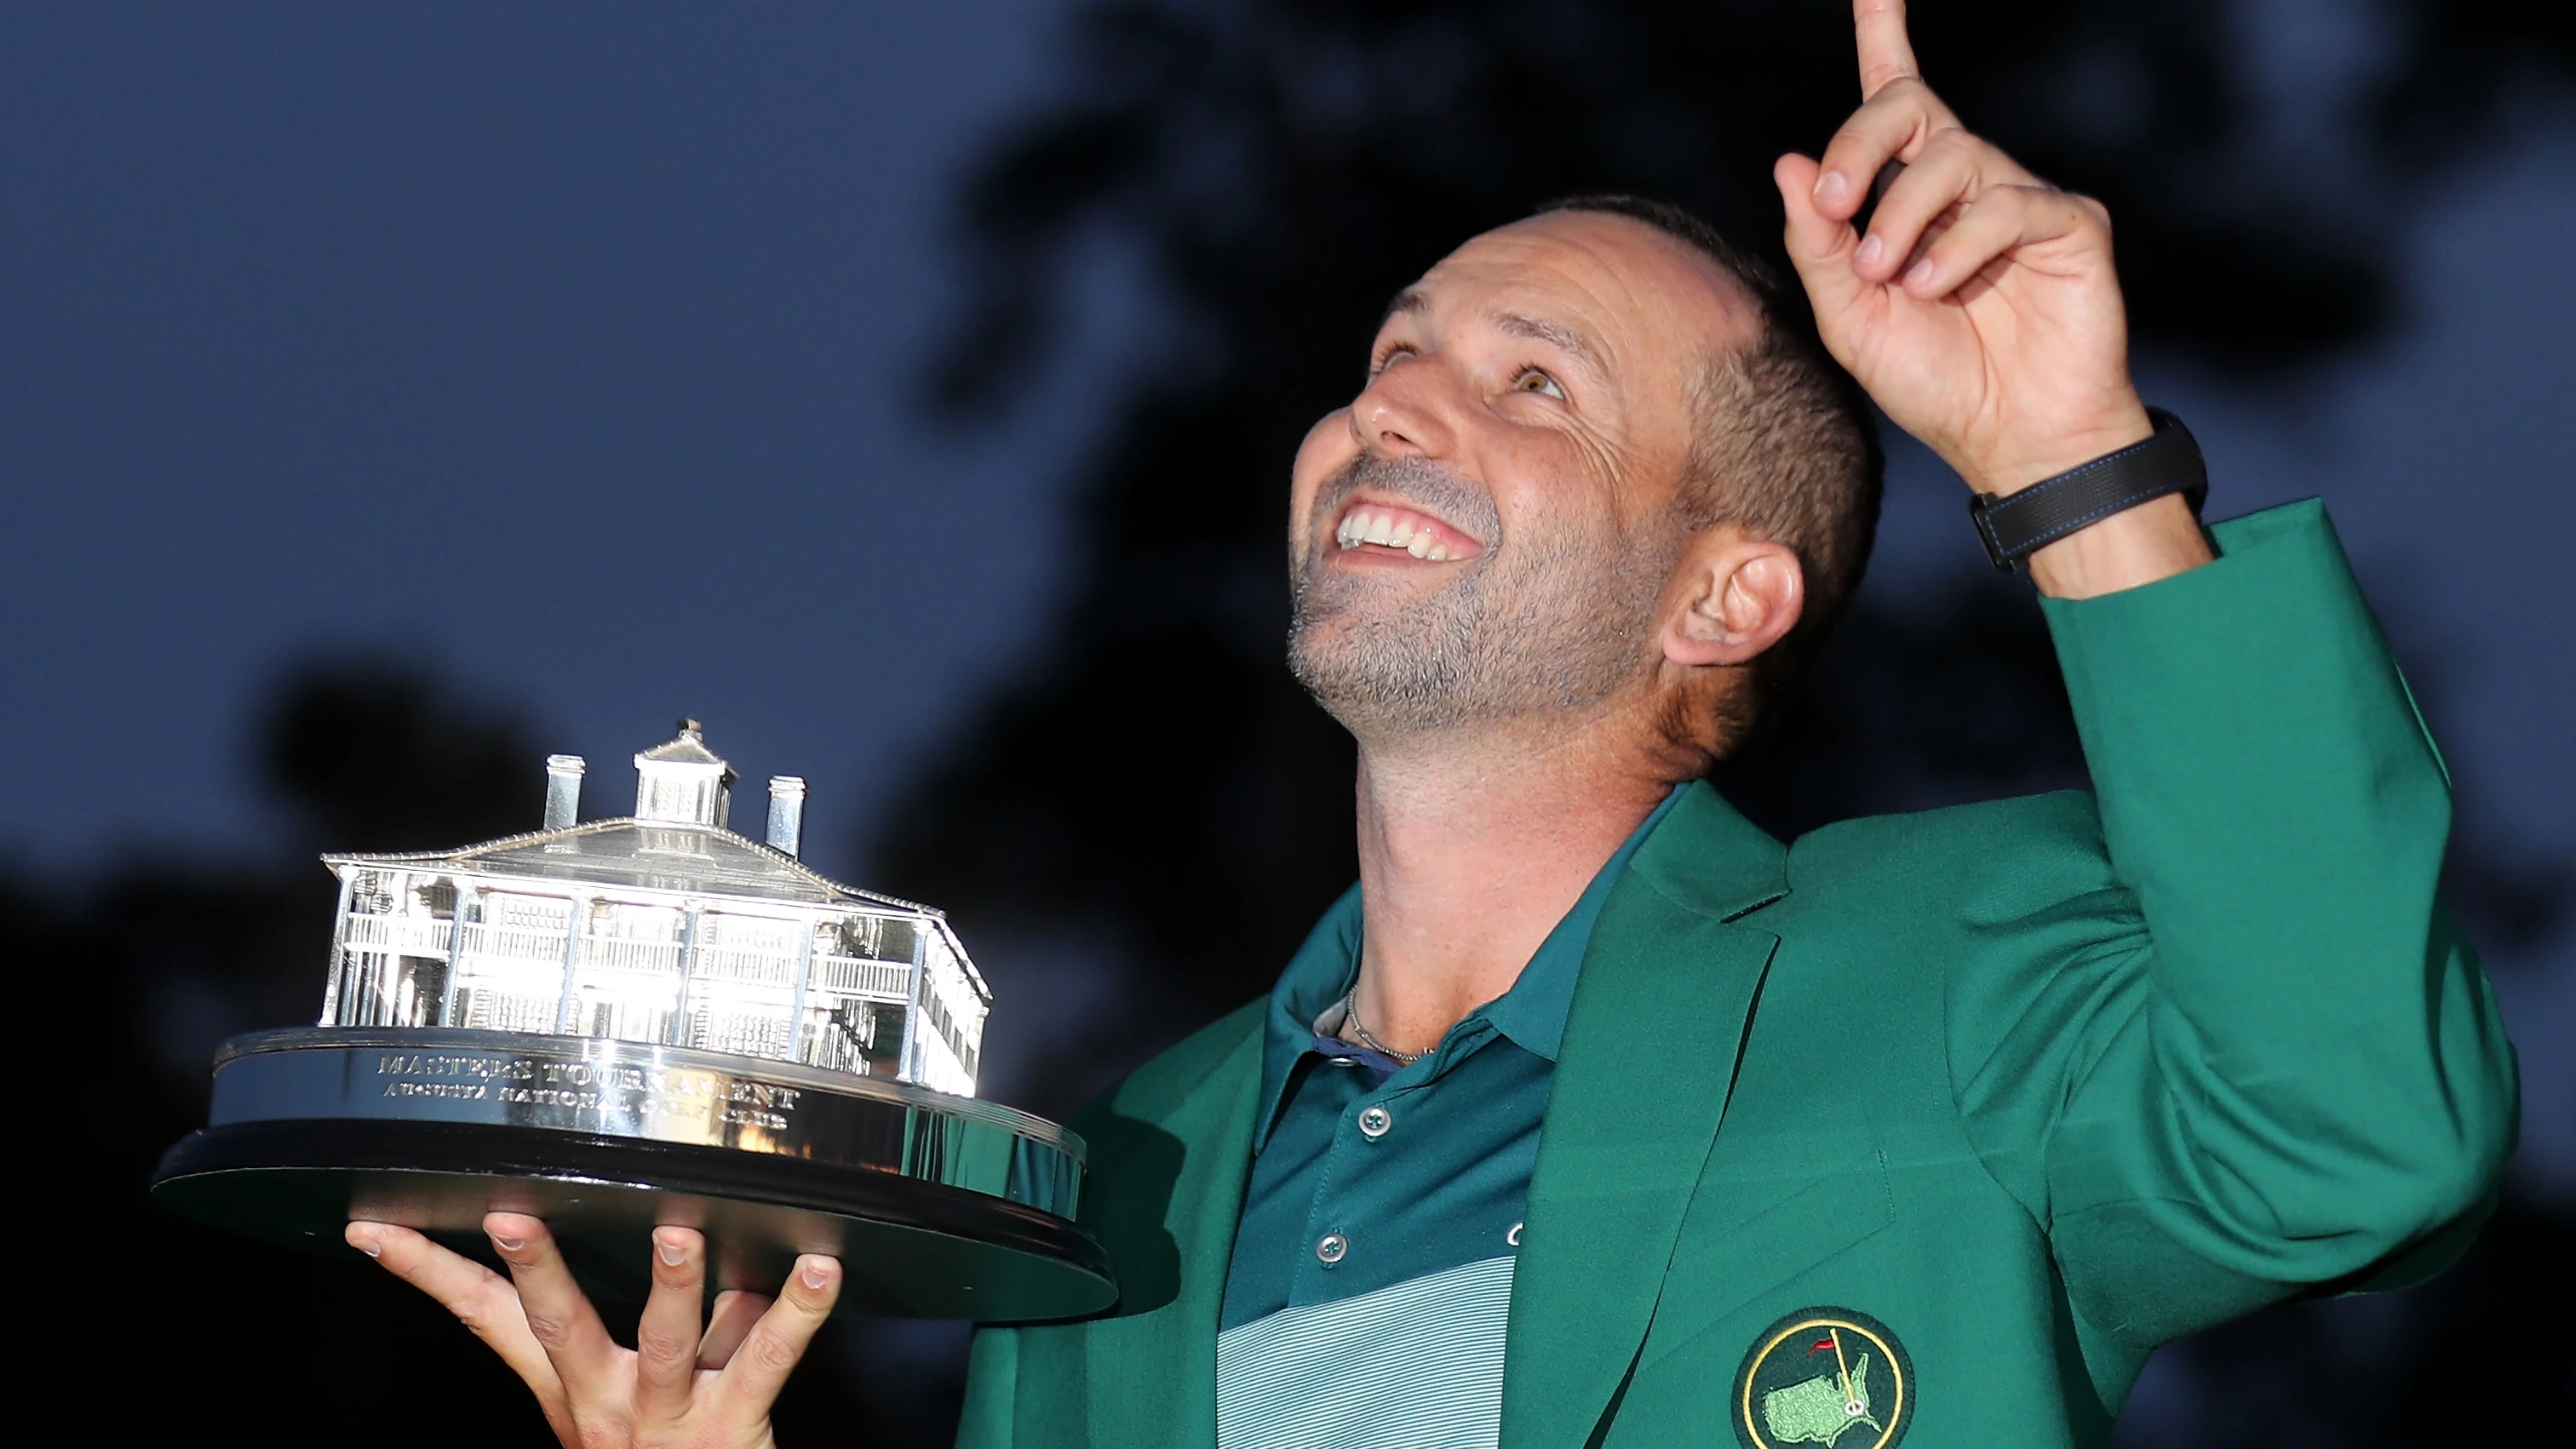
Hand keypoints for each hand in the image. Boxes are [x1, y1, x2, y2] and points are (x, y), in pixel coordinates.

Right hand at [347, 1213, 841, 1448]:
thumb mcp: (640, 1391)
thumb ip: (677, 1316)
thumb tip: (694, 1234)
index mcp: (571, 1384)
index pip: (486, 1317)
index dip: (429, 1273)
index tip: (375, 1228)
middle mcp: (605, 1398)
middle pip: (559, 1326)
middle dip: (534, 1270)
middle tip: (509, 1216)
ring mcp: (668, 1413)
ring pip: (665, 1341)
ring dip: (672, 1284)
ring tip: (677, 1233)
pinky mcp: (734, 1422)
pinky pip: (771, 1358)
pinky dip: (799, 1311)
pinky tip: (820, 1269)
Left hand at [1772, 0, 2210, 594]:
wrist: (2009, 442)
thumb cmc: (1934, 382)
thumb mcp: (1850, 319)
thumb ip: (1817, 244)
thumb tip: (1791, 163)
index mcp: (1910, 196)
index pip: (1897, 96)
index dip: (1885, 34)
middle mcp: (1968, 182)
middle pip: (1911, 105)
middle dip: (1861, 143)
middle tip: (1835, 208)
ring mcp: (2022, 197)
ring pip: (1953, 157)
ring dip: (1902, 219)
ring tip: (1892, 282)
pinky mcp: (2070, 225)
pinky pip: (2008, 203)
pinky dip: (1958, 245)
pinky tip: (1935, 288)